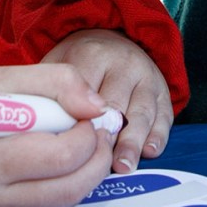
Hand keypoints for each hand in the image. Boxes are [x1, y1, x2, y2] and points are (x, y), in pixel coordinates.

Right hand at [0, 63, 111, 206]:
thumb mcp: (4, 76)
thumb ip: (57, 82)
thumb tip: (98, 108)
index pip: (59, 157)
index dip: (86, 134)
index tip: (85, 115)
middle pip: (70, 187)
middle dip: (96, 156)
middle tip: (97, 130)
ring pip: (66, 202)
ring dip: (87, 172)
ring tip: (84, 142)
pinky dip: (67, 185)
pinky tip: (63, 162)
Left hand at [39, 28, 174, 173]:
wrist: (114, 40)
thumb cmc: (79, 62)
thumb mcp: (57, 63)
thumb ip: (50, 89)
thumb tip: (42, 125)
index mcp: (93, 53)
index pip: (85, 93)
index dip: (78, 122)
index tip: (72, 145)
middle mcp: (124, 63)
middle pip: (115, 106)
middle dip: (106, 136)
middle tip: (96, 162)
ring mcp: (147, 77)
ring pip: (141, 114)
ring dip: (132, 142)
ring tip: (123, 166)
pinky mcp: (163, 92)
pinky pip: (164, 116)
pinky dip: (157, 136)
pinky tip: (148, 153)